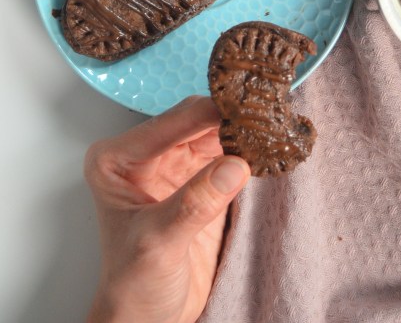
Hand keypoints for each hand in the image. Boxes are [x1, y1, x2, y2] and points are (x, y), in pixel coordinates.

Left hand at [85, 96, 249, 322]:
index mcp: (117, 159)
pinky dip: (246, 149)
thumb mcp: (158, 245)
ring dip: (242, 131)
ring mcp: (171, 163)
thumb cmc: (133, 287)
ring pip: (214, 131)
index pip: (171, 122)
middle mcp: (142, 153)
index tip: (247, 110)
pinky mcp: (196, 178)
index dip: (211, 114)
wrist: (146, 318)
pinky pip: (226, 151)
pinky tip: (265, 149)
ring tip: (272, 130)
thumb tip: (234, 166)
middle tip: (267, 118)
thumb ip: (194, 205)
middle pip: (196, 119)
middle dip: (230, 118)